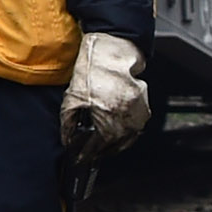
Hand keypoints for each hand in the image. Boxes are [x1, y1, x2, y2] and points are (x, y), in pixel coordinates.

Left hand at [60, 32, 149, 159]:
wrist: (111, 54)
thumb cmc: (91, 73)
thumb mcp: (72, 98)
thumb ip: (68, 123)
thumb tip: (66, 139)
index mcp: (108, 118)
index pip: (98, 146)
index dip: (87, 153)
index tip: (80, 157)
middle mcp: (126, 119)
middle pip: (115, 145)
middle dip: (102, 151)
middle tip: (92, 153)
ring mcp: (138, 114)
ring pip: (129, 139)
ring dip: (117, 145)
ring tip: (104, 146)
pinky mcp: (144, 106)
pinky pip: (137, 126)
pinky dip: (128, 132)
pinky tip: (118, 131)